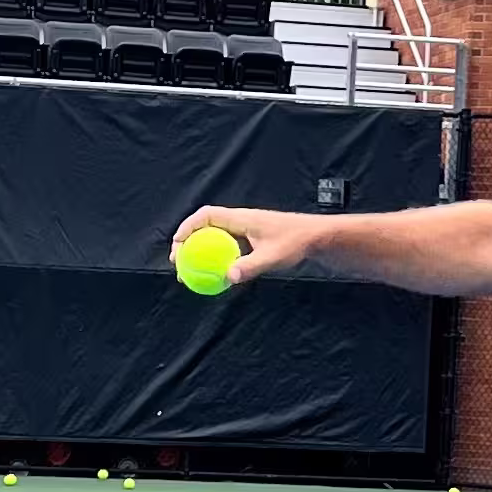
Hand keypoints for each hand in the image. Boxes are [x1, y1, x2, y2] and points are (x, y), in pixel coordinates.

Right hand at [169, 205, 310, 284]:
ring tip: (189, 271)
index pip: (206, 216)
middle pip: (204, 227)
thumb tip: (229, 276)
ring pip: (213, 237)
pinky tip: (212, 274)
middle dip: (187, 242)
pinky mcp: (250, 240)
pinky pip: (225, 247)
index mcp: (241, 218)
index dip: (188, 227)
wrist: (314, 237)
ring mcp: (244, 230)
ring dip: (199, 251)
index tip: (177, 244)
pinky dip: (214, 257)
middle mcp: (240, 221)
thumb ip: (250, 266)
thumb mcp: (273, 256)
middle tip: (178, 263)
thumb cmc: (296, 242)